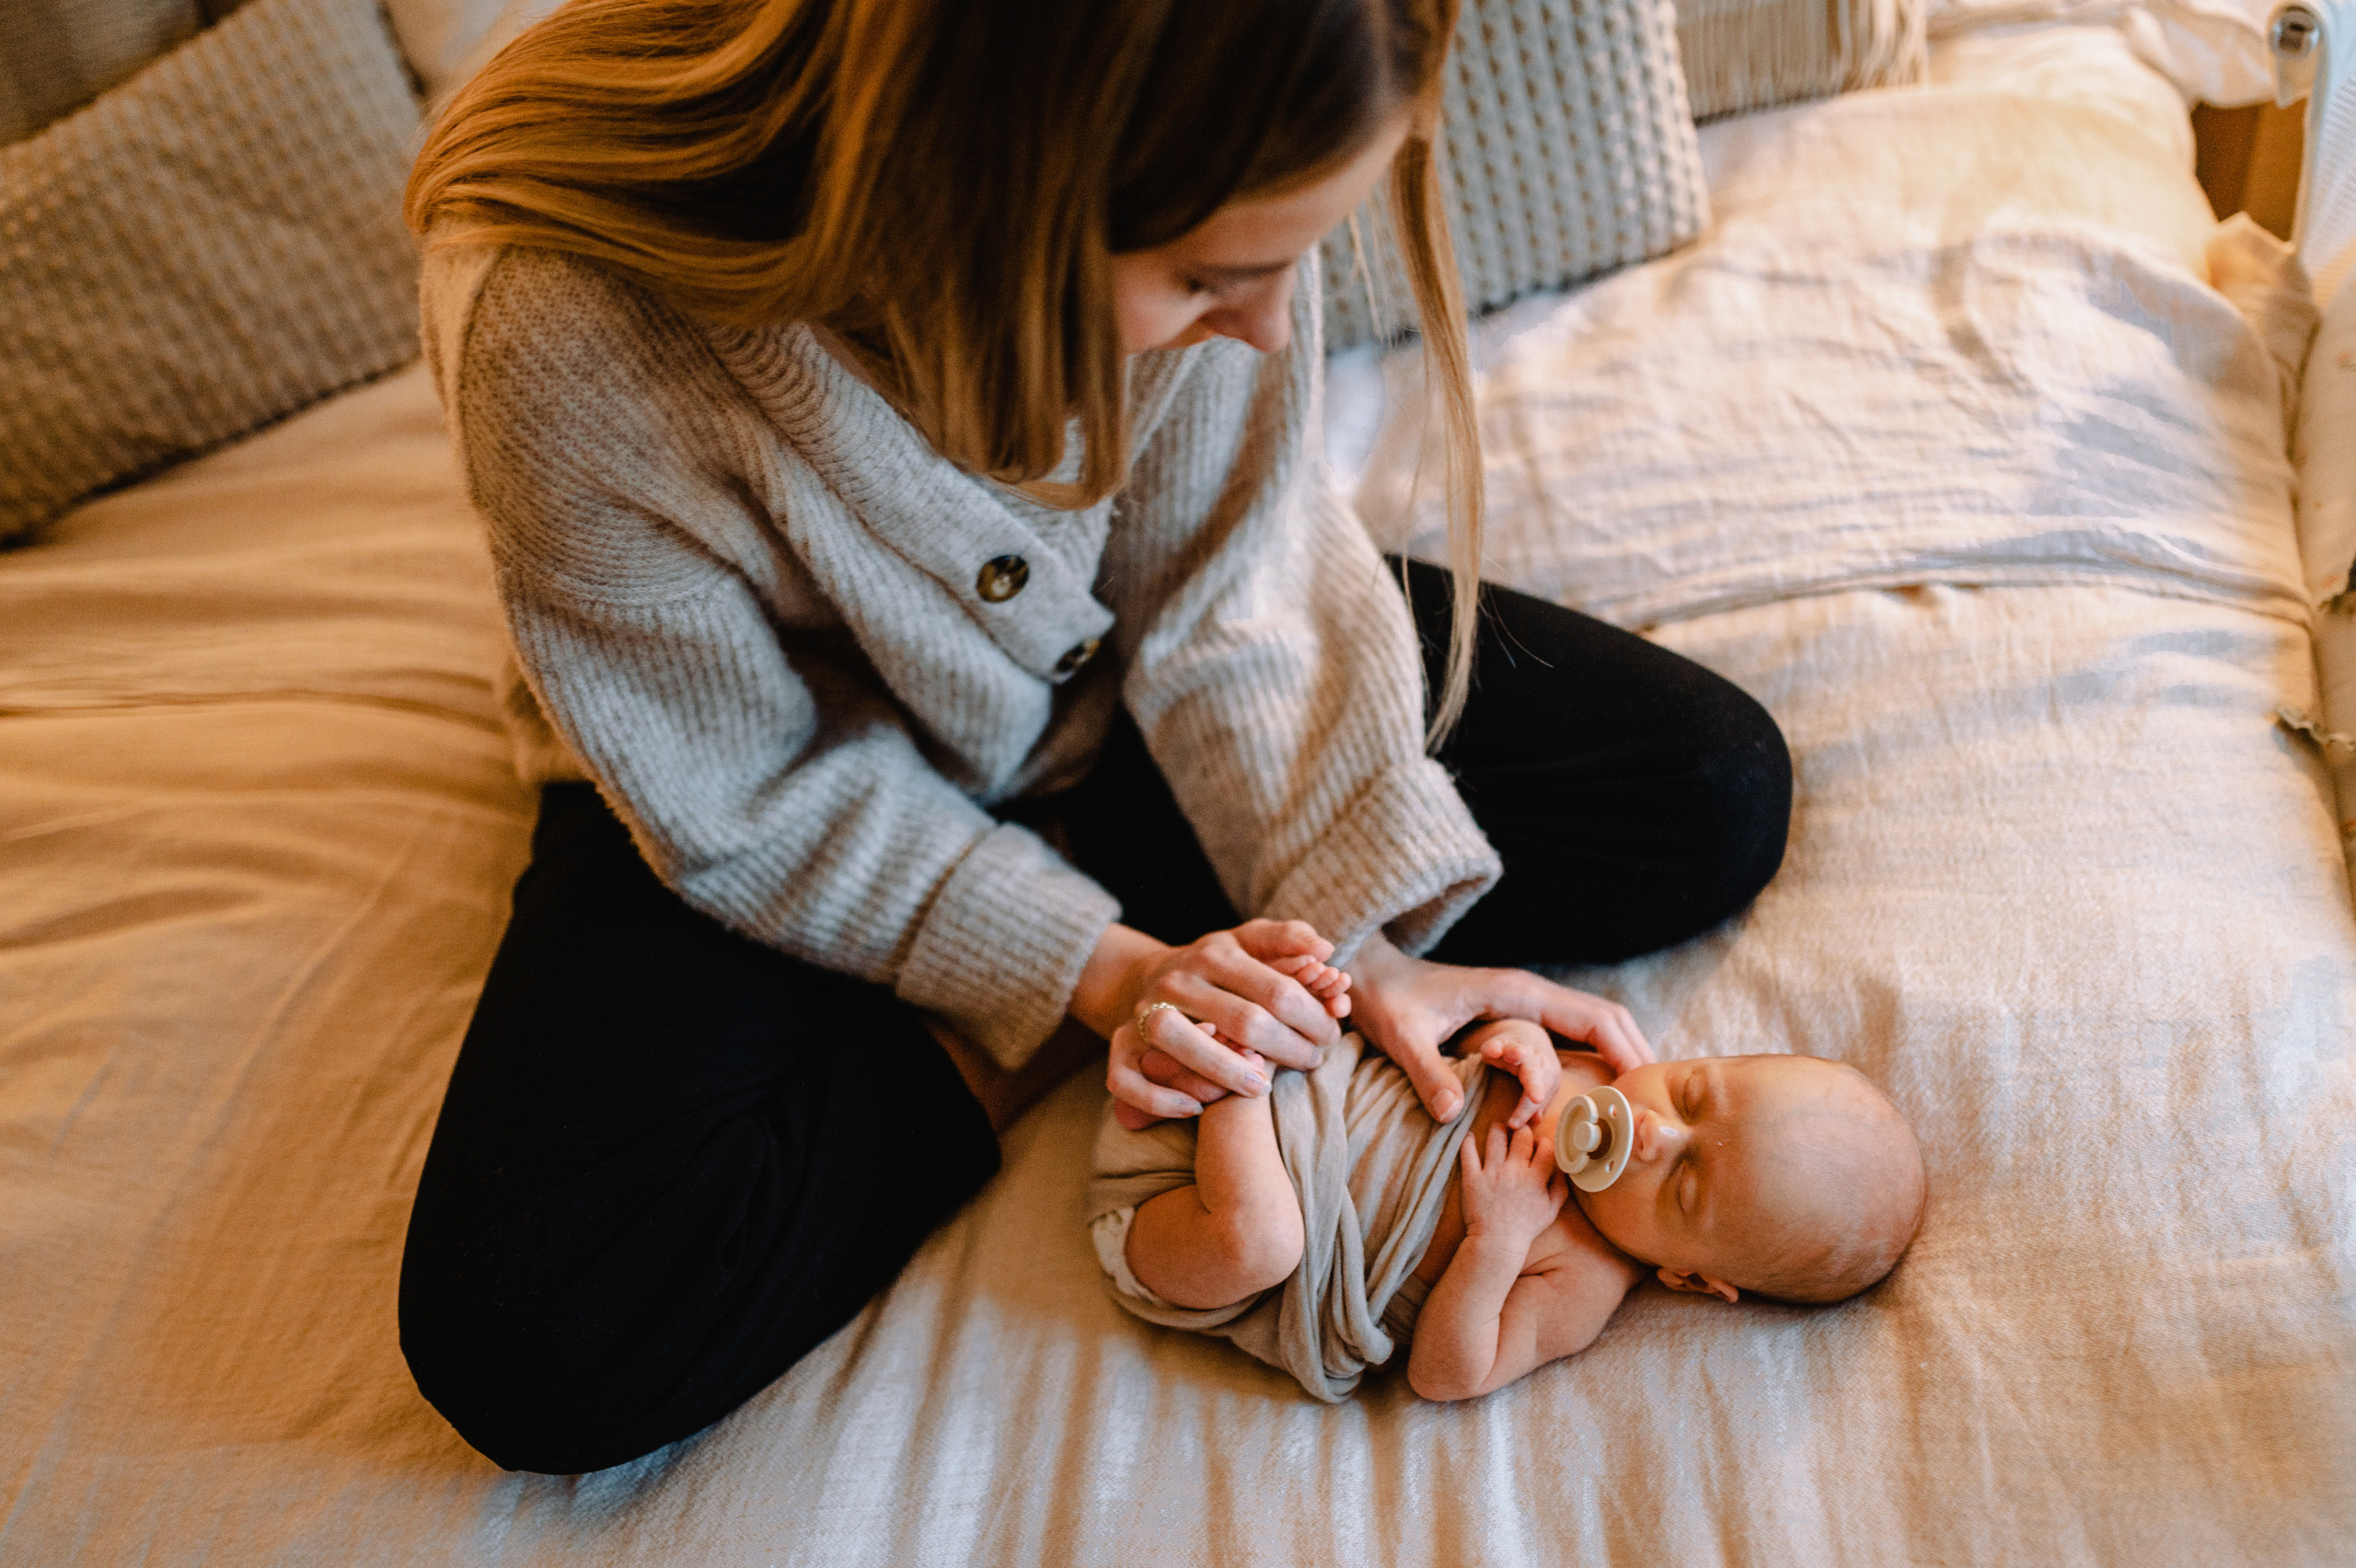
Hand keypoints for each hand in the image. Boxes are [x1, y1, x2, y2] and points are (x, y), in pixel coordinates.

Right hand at [1098, 919, 1343, 1121]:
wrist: (1145, 978)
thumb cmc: (1215, 967)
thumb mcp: (1248, 941)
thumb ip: (1288, 938)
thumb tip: (1327, 949)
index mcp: (1214, 953)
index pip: (1277, 991)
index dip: (1313, 1018)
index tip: (1331, 1035)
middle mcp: (1176, 981)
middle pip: (1243, 1021)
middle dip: (1287, 1049)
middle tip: (1311, 1062)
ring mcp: (1143, 1014)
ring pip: (1181, 1043)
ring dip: (1228, 1073)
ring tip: (1263, 1086)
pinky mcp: (1119, 1046)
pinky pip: (1128, 1080)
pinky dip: (1161, 1099)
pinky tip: (1196, 1108)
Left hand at [1345, 933, 1651, 1125]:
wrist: (1369, 976)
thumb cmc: (1386, 1001)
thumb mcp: (1402, 1037)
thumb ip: (1429, 1072)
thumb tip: (1455, 1114)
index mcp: (1518, 993)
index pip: (1595, 1018)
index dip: (1628, 1052)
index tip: (1648, 1093)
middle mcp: (1530, 995)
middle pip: (1607, 1020)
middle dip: (1636, 1057)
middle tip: (1656, 1107)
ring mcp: (1526, 1006)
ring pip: (1593, 1028)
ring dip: (1617, 1060)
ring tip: (1636, 1107)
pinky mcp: (1516, 1019)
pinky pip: (1570, 1036)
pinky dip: (1595, 1059)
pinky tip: (1602, 1094)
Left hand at [1459, 1122, 1567, 1250]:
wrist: (1497, 1242)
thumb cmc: (1525, 1228)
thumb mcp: (1551, 1211)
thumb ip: (1560, 1188)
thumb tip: (1562, 1168)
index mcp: (1535, 1178)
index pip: (1545, 1147)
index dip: (1543, 1142)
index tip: (1539, 1145)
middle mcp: (1514, 1171)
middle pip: (1521, 1136)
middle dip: (1522, 1130)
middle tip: (1519, 1130)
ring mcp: (1492, 1172)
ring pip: (1495, 1137)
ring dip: (1497, 1129)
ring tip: (1498, 1128)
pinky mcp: (1472, 1177)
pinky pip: (1468, 1152)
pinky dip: (1468, 1141)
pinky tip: (1470, 1135)